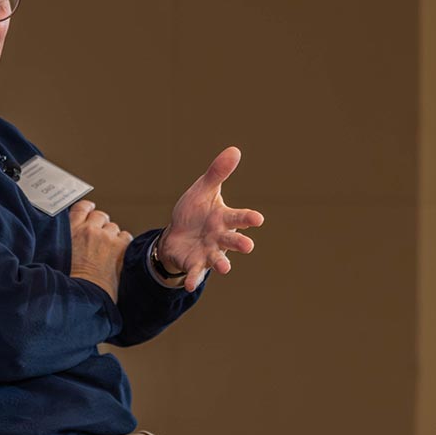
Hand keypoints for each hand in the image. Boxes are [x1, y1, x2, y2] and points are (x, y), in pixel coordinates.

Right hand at [68, 200, 131, 301]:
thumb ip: (66, 240)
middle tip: (98, 238)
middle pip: (100, 216)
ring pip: (113, 227)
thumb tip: (72, 236)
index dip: (88, 209)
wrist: (84, 294)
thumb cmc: (70, 280)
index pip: (82, 208)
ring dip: (111, 235)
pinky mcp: (120, 247)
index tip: (90, 211)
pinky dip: (123, 243)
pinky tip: (118, 253)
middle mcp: (88, 230)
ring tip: (107, 250)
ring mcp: (106, 237)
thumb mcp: (58, 254)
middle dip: (100, 225)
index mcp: (71, 230)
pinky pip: (126, 236)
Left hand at [156, 146, 263, 291]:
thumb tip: (234, 150)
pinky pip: (195, 272)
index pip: (238, 217)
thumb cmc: (195, 211)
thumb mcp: (203, 190)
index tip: (258, 218)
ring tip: (226, 268)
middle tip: (248, 245)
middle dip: (240, 242)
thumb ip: (217, 173)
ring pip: (218, 259)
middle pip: (232, 240)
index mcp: (223, 219)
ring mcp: (208, 252)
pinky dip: (194, 278)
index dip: (248, 218)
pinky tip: (190, 285)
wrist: (177, 234)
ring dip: (222, 263)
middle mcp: (219, 237)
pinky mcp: (194, 264)